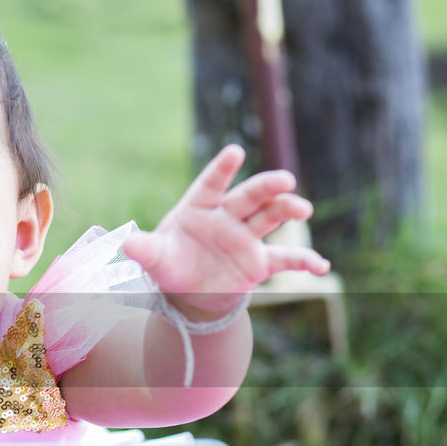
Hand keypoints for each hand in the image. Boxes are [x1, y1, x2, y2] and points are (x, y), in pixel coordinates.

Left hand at [121, 145, 329, 315]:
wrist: (189, 292)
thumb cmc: (170, 264)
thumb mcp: (154, 258)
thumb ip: (144, 249)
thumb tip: (126, 242)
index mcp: (199, 207)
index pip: (211, 184)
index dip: (222, 169)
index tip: (235, 152)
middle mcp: (227, 217)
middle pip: (250, 196)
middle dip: (267, 187)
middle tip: (285, 180)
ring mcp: (246, 237)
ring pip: (270, 217)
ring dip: (288, 211)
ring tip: (302, 209)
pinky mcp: (259, 261)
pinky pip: (285, 258)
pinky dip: (304, 261)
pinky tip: (321, 266)